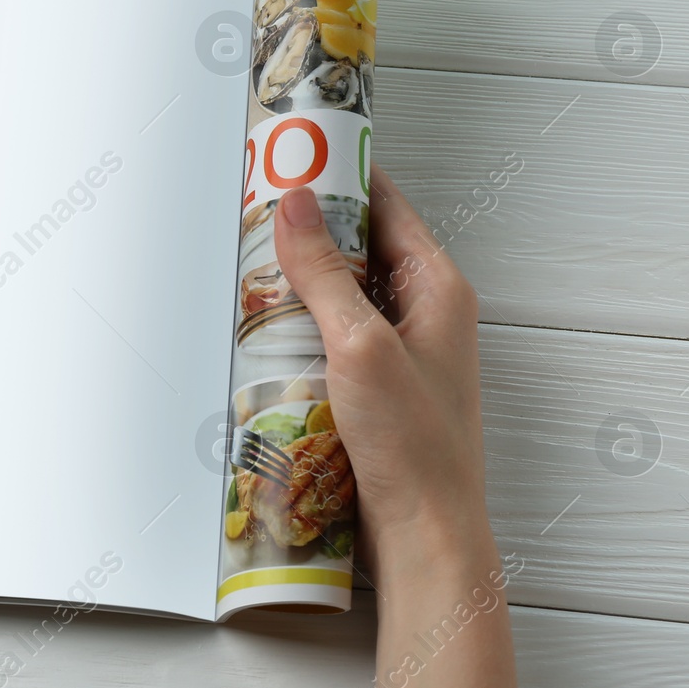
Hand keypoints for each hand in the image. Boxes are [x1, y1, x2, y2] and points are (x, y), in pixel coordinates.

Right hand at [275, 166, 526, 687]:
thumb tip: (292, 201)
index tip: (290, 152)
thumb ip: (325, 272)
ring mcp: (402, 348)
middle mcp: (425, 310)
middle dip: (309, 224)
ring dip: (301, 275)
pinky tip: (265, 326)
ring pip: (345, 288)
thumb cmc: (412, 445)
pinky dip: (303, 319)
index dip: (338, 174)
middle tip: (253, 206)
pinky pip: (336, 331)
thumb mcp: (360, 345)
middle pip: (361, 243)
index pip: (385, 204)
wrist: (426, 535)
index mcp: (438, 287)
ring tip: (249, 260)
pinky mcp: (378, 383)